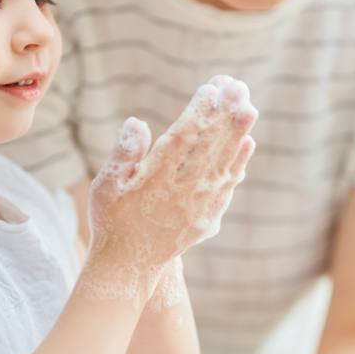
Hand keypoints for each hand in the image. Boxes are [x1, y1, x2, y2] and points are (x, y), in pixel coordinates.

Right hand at [79, 76, 256, 302]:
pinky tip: (247, 142)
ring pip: (222, 164)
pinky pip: (227, 186)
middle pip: (208, 148)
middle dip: (225, 115)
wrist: (128, 266)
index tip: (212, 88)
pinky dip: (238, 163)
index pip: (181, 140)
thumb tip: (137, 123)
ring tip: (249, 107)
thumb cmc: (111, 218)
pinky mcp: (208, 218)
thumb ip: (123, 154)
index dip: (198, 113)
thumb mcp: (105, 186)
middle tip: (239, 87)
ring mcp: (198, 208)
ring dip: (237, 134)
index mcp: (153, 181)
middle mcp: (180, 194)